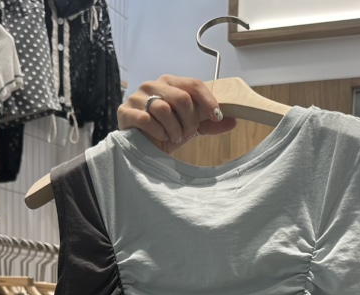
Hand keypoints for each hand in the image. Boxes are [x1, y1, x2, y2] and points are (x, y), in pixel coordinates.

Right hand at [118, 75, 236, 153]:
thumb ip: (209, 123)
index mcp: (170, 83)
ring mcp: (138, 97)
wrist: (140, 147)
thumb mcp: (190, 128)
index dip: (208, 100)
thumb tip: (233, 121)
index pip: (193, 84)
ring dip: (174, 129)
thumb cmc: (165, 132)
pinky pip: (147, 119)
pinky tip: (160, 137)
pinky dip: (158, 132)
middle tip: (187, 134)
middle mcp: (153, 85)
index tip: (217, 116)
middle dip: (189, 121)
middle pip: (182, 98)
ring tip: (173, 137)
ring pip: (165, 109)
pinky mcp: (126, 111)